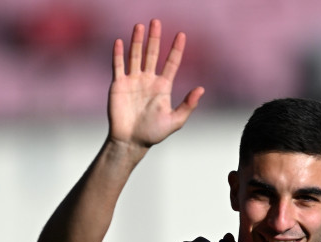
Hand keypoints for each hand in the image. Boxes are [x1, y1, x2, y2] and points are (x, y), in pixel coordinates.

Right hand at [108, 20, 203, 152]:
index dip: (177, 49)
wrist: (131, 142)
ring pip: (135, 56)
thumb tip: (201, 89)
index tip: (182, 35)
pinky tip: (120, 42)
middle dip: (155, 38)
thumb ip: (187, 105)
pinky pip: (118, 66)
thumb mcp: (175, 121)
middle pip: (152, 54)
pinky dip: (118, 54)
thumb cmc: (153, 133)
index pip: (172, 63)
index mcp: (163, 87)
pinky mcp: (118, 85)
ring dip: (137, 41)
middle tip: (156, 21)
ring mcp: (133, 81)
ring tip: (139, 26)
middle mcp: (148, 80)